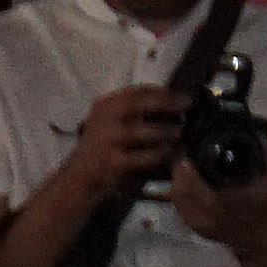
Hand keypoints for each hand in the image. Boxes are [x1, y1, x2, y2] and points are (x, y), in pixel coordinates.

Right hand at [56, 89, 176, 205]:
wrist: (79, 176)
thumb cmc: (103, 145)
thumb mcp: (112, 120)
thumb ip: (135, 109)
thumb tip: (175, 100)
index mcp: (105, 104)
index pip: (137, 91)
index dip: (163, 92)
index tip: (182, 96)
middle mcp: (104, 118)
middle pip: (140, 103)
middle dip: (168, 103)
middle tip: (187, 106)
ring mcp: (107, 140)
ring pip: (146, 131)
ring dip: (168, 132)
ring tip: (180, 133)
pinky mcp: (113, 162)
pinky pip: (146, 156)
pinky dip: (163, 154)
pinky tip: (173, 153)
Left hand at [166, 157, 266, 251]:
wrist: (258, 236)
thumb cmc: (265, 208)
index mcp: (224, 205)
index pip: (195, 189)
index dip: (186, 171)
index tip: (187, 154)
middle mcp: (206, 216)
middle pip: (180, 192)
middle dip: (177, 172)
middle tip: (182, 155)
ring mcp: (198, 223)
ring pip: (176, 199)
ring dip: (176, 180)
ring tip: (182, 165)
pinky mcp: (192, 226)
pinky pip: (178, 206)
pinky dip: (177, 192)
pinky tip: (184, 181)